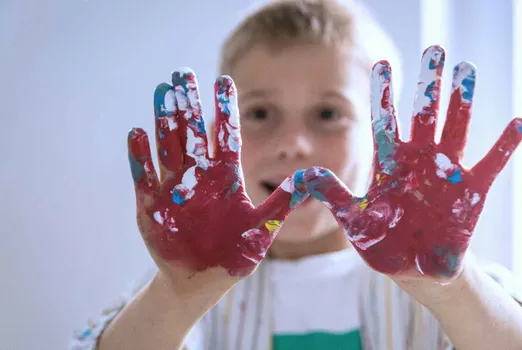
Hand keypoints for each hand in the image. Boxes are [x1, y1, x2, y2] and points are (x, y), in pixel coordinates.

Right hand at [128, 69, 306, 297]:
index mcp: (226, 178)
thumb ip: (283, 202)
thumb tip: (312, 176)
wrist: (200, 281)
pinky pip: (144, 178)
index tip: (225, 81)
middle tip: (183, 73)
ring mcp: (174, 189)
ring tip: (163, 92)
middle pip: (194, 134)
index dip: (225, 110)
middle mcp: (199, 177)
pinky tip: (138, 132)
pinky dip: (141, 157)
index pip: (227, 137)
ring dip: (165, 121)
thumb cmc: (234, 254)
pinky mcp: (151, 206)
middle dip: (189, 105)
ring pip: (169, 147)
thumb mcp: (263, 229)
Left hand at [302, 46, 521, 281]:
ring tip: (466, 69)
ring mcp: (446, 173)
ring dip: (462, 101)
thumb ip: (333, 194)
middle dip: (428, 84)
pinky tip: (519, 122)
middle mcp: (419, 161)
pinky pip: (491, 164)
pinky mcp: (471, 192)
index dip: (384, 95)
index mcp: (390, 164)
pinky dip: (505, 146)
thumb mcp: (353, 219)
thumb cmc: (382, 242)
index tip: (381, 64)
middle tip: (434, 50)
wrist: (413, 268)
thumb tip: (300, 176)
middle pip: (424, 115)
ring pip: (455, 128)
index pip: (386, 122)